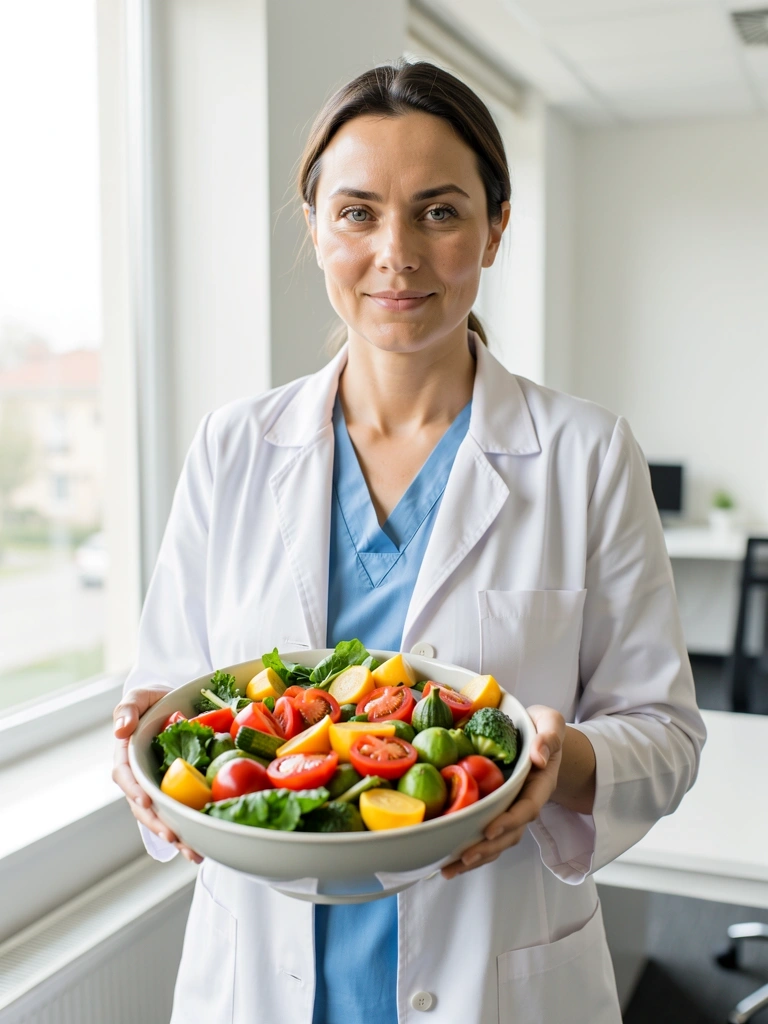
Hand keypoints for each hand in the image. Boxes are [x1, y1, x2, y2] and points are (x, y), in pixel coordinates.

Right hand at [112, 687, 202, 863]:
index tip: (145, 802)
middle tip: (174, 837)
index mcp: (127, 756)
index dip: (134, 790)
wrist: (174, 703)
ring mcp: (156, 787)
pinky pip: (178, 813)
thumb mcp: (139, 696)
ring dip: (175, 835)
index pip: (125, 776)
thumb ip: (126, 709)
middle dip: (158, 824)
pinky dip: (189, 831)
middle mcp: (139, 777)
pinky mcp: (174, 792)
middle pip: (143, 806)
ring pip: (161, 816)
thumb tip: (120, 730)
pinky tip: (201, 849)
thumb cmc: (153, 700)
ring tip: (192, 852)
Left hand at [441, 704, 565, 879]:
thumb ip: (549, 737)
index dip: (509, 822)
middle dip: (487, 848)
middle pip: (510, 833)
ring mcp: (511, 809)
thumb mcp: (551, 723)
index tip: (489, 830)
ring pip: (496, 840)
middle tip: (463, 857)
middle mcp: (525, 802)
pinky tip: (445, 859)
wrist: (541, 736)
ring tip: (448, 870)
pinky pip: (484, 833)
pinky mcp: (496, 810)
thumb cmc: (543, 727)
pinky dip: (468, 847)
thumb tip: (539, 757)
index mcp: (540, 784)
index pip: (527, 808)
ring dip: (474, 857)